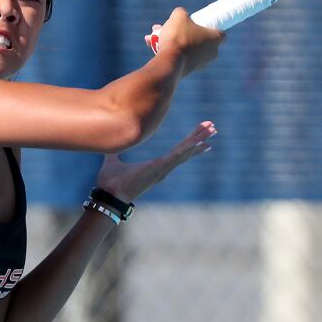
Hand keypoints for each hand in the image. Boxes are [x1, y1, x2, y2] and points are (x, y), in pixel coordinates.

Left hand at [95, 120, 217, 201]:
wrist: (108, 194)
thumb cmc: (111, 182)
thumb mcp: (112, 162)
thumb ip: (113, 154)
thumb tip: (110, 144)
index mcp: (155, 166)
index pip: (177, 151)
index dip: (189, 143)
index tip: (201, 135)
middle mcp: (163, 168)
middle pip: (186, 150)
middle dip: (199, 137)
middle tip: (212, 127)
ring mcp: (162, 169)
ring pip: (185, 151)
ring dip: (198, 140)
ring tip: (212, 129)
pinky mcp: (159, 168)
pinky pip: (177, 156)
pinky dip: (188, 148)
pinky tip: (199, 141)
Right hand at [145, 8, 222, 75]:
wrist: (170, 62)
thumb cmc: (179, 37)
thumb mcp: (179, 16)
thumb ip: (181, 13)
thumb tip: (180, 15)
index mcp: (215, 39)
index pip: (221, 34)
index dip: (210, 27)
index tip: (200, 24)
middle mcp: (211, 53)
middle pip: (199, 39)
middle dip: (184, 32)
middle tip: (171, 27)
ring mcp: (200, 64)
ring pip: (186, 48)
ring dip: (173, 41)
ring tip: (156, 35)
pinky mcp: (188, 71)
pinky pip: (179, 57)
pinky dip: (169, 51)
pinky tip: (153, 45)